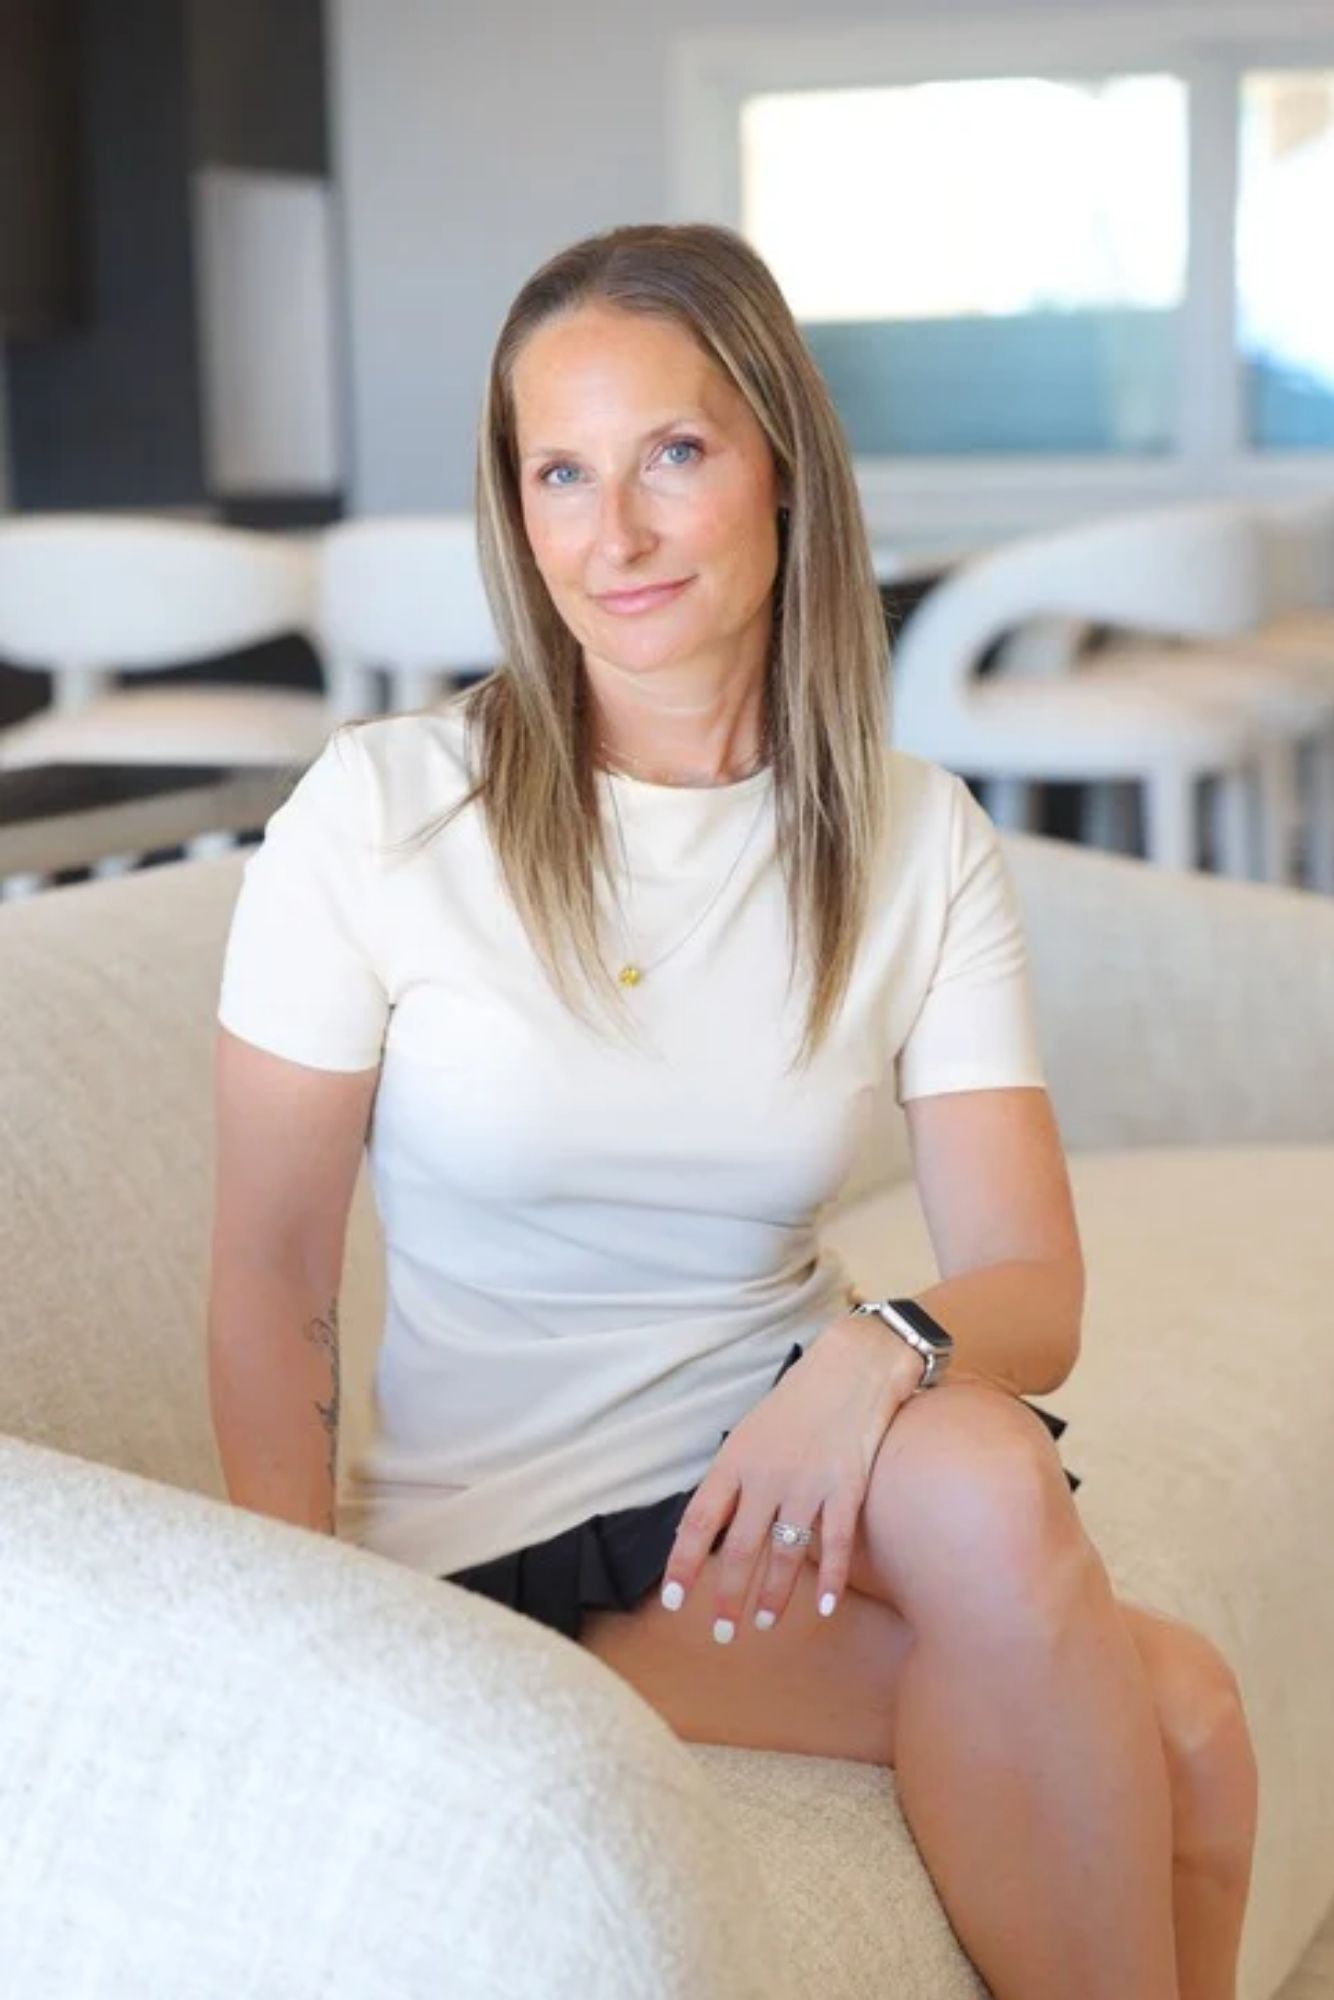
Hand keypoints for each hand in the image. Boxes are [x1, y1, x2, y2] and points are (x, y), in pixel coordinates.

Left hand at [659, 1313, 924, 1639]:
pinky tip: (825, 1608)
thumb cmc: (798, 1400)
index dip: (685, 1564)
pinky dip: (831, 1580)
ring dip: (774, 1596)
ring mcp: (808, 1485)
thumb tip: (710, 1526)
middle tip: (721, 1632)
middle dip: (728, 1596)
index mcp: (735, 1460)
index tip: (675, 1600)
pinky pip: (836, 1545)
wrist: (853, 1366)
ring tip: (765, 1622)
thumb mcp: (751, 1432)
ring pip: (786, 1555)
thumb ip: (733, 1479)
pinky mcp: (846, 1488)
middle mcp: (767, 1477)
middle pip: (741, 1550)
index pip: (700, 1522)